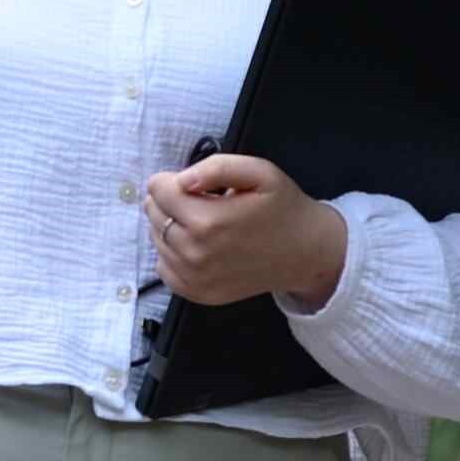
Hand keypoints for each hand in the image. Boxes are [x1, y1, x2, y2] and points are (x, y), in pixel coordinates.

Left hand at [143, 151, 346, 311]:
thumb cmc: (282, 209)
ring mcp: (193, 277)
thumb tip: (182, 178)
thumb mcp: (261, 173)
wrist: (304, 253)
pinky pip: (163, 266)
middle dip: (168, 201)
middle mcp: (195, 253)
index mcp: (209, 221)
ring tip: (201, 220)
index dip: (169, 180)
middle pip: (154, 216)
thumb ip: (218, 168)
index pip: (160, 192)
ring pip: (156, 240)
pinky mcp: (195, 293)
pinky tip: (197, 243)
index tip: (186, 182)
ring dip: (169, 226)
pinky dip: (172, 252)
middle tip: (195, 199)